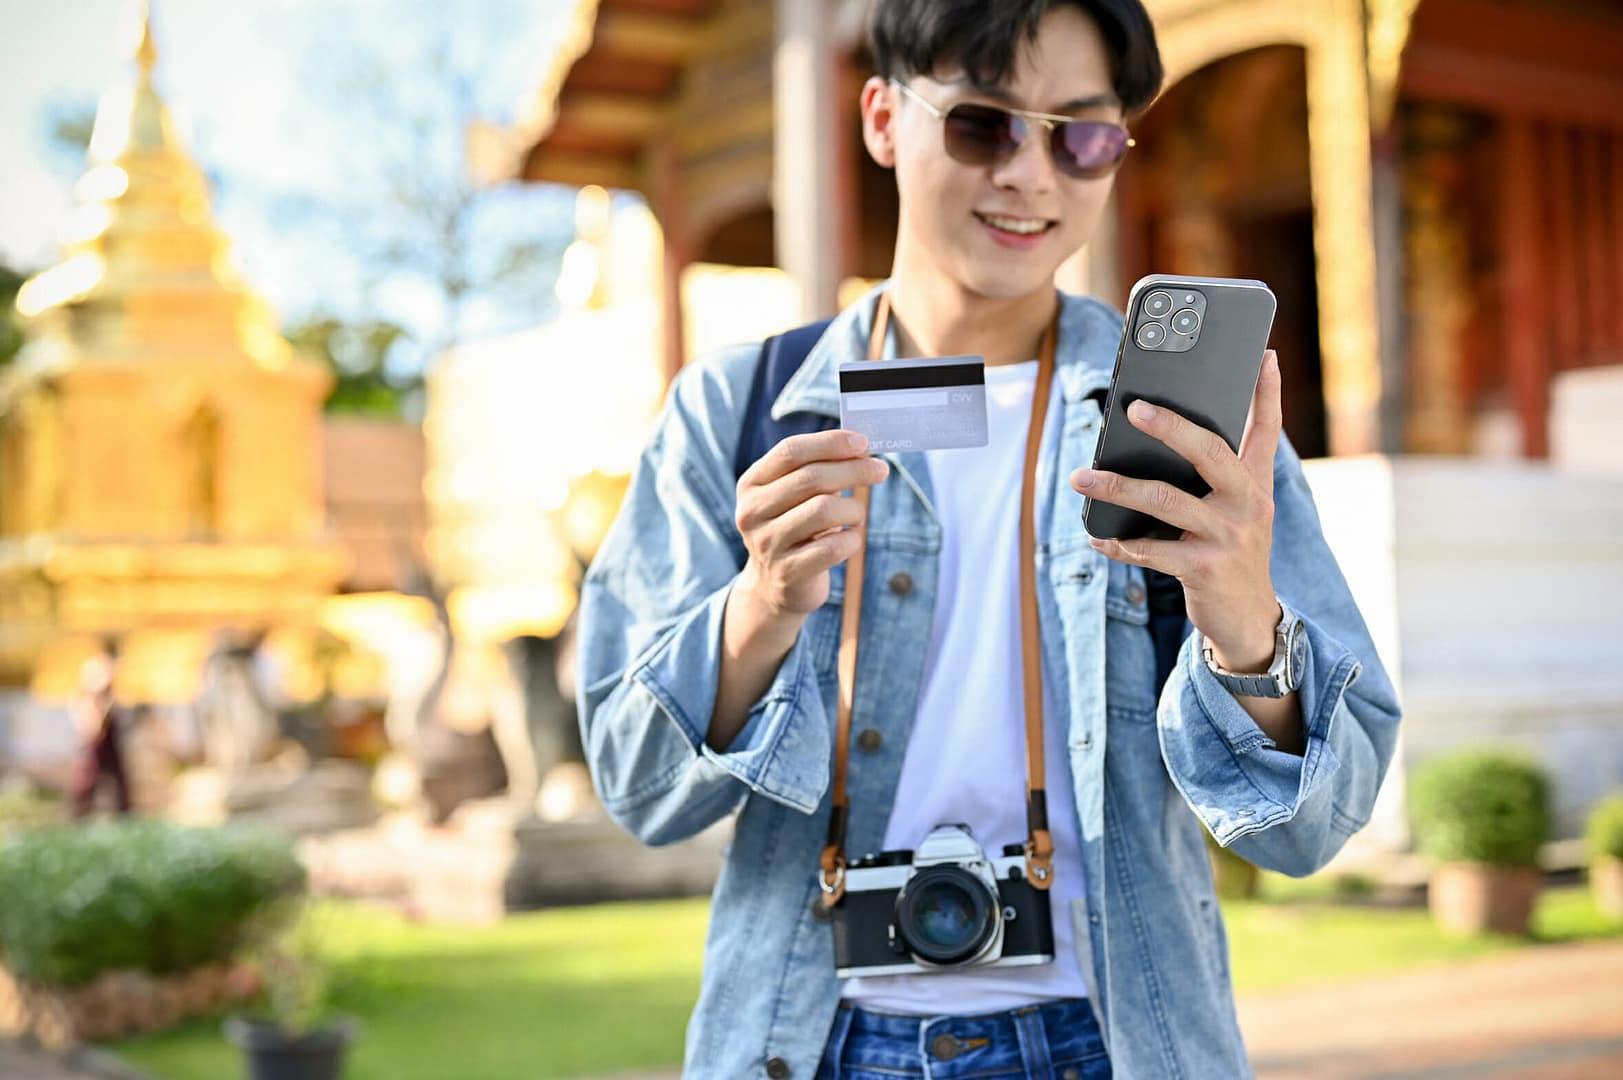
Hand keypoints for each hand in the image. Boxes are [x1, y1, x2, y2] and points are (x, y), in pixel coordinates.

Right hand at [734, 429, 888, 620]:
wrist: (774, 587)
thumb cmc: (795, 529)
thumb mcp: (795, 497)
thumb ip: (819, 469)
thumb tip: (862, 448)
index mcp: (752, 484)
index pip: (790, 451)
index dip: (829, 443)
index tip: (863, 442)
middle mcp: (752, 512)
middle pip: (810, 478)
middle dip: (853, 470)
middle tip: (880, 470)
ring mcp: (767, 544)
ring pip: (823, 510)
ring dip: (853, 508)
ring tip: (857, 514)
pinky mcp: (787, 573)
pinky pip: (832, 548)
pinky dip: (852, 540)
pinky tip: (850, 540)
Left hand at [1072, 350, 1283, 671]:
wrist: (1248, 619)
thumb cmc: (1231, 549)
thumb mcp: (1241, 508)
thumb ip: (1222, 470)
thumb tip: (1176, 427)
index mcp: (1256, 483)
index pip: (1266, 428)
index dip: (1267, 391)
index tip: (1262, 353)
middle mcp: (1248, 504)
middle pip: (1209, 452)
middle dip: (1170, 427)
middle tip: (1131, 408)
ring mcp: (1227, 537)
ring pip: (1164, 500)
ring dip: (1115, 487)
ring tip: (1079, 477)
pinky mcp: (1203, 570)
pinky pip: (1149, 550)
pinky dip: (1117, 543)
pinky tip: (1096, 536)